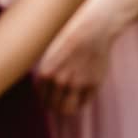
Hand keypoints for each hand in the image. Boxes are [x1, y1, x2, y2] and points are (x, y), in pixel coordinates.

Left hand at [36, 0, 121, 115]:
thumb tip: (45, 89)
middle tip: (62, 100)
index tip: (52, 97)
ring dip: (68, 108)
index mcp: (45, 73)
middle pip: (54, 107)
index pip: (43, 98)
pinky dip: (82, 100)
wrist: (94, 28)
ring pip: (68, 109)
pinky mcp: (92, 84)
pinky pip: (84, 102)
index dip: (47, 99)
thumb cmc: (72, 37)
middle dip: (57, 105)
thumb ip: (48, 73)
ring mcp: (76, 84)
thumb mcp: (51, 53)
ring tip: (71, 101)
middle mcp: (59, 81)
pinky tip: (83, 91)